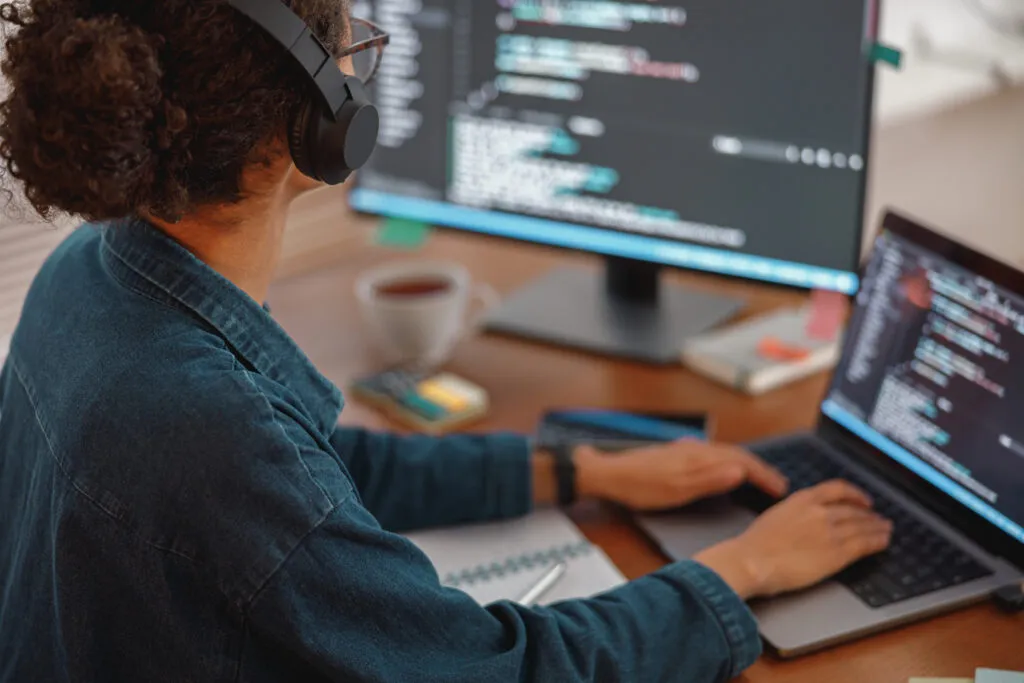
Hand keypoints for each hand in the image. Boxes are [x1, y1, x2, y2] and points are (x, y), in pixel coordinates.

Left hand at [575, 440, 788, 510]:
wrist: (606, 474)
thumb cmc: (639, 486)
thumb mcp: (675, 489)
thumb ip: (709, 480)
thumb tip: (740, 471)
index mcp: (699, 456)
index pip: (742, 462)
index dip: (763, 475)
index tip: (781, 488)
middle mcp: (695, 449)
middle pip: (736, 455)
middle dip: (759, 468)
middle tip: (777, 484)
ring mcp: (685, 450)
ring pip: (724, 454)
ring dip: (744, 465)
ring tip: (758, 478)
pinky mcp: (676, 454)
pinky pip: (712, 456)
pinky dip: (727, 463)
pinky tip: (724, 469)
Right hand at [695, 480, 893, 598]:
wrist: (753, 561)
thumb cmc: (755, 544)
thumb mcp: (776, 516)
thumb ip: (796, 514)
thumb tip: (805, 521)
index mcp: (802, 499)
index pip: (838, 489)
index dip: (856, 494)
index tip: (863, 500)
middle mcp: (819, 511)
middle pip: (854, 509)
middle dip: (870, 514)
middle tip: (879, 519)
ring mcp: (830, 531)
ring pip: (863, 526)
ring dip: (878, 528)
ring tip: (886, 530)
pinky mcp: (836, 553)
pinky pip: (864, 544)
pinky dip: (877, 542)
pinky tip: (883, 542)